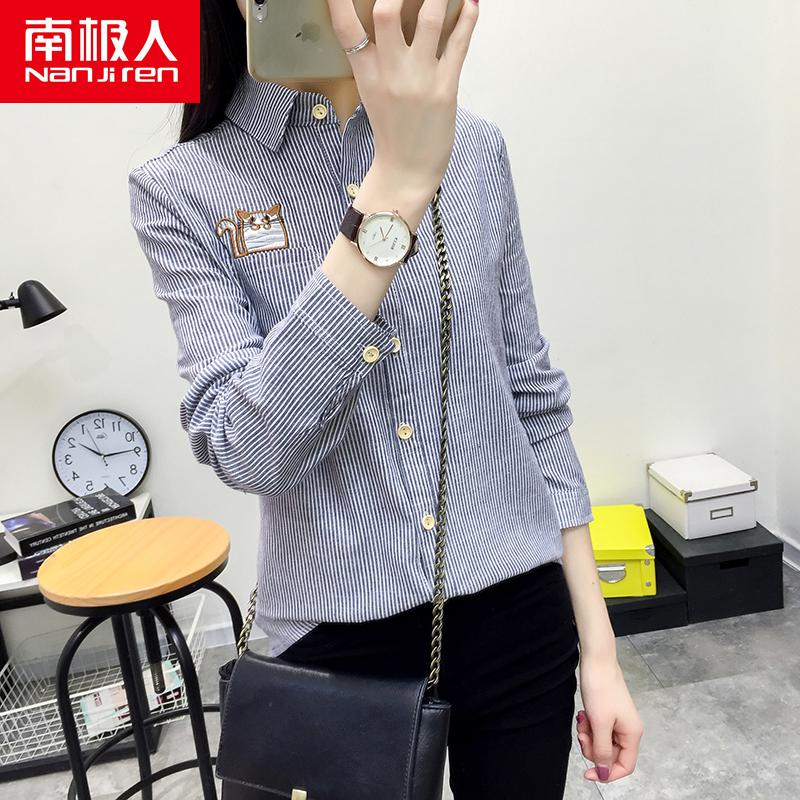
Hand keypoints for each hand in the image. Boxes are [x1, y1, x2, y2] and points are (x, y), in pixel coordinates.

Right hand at [325, 0, 478, 192]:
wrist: (407, 170)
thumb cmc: (392, 131)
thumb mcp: (373, 91)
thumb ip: (376, 57)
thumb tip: (390, 18)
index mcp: (366, 73)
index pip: (345, 27)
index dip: (340, 0)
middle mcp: (390, 73)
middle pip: (386, 12)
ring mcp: (419, 80)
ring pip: (430, 19)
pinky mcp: (445, 89)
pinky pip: (458, 45)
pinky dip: (467, 19)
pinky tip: (471, 2)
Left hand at [575, 653, 643, 782]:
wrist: (597, 661)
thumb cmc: (600, 688)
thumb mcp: (599, 724)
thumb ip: (602, 750)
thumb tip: (603, 772)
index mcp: (632, 734)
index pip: (625, 766)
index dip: (607, 773)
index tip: (588, 773)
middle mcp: (628, 729)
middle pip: (611, 755)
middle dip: (594, 749)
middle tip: (582, 735)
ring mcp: (618, 721)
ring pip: (603, 742)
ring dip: (589, 737)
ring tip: (582, 722)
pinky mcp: (608, 713)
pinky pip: (598, 730)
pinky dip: (589, 727)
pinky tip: (583, 716)